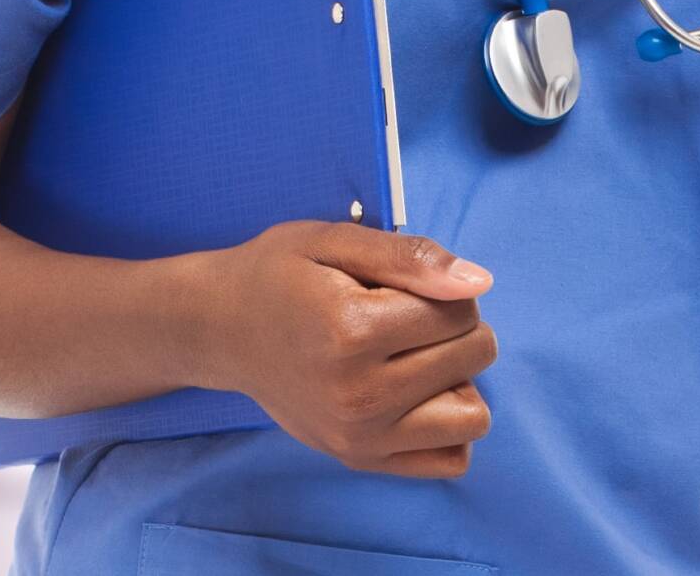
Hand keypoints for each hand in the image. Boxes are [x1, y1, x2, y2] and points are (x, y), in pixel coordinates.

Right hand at [198, 219, 497, 476]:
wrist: (221, 330)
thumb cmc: (279, 275)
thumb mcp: (335, 241)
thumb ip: (410, 256)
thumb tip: (478, 283)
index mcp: (354, 332)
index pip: (461, 310)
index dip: (444, 287)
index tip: (400, 286)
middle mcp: (359, 395)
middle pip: (474, 355)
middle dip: (456, 325)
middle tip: (405, 316)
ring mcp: (360, 437)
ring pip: (472, 415)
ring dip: (458, 378)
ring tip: (414, 357)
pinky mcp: (359, 459)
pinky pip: (450, 458)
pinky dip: (446, 424)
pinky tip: (414, 394)